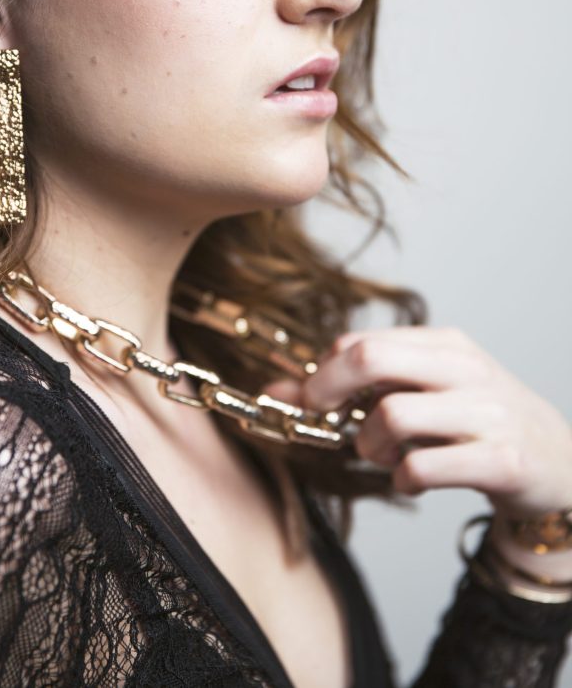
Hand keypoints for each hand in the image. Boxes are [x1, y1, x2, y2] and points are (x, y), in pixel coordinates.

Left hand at [263, 326, 571, 520]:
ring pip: (391, 415)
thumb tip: (275, 392)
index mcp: (446, 345)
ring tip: (380, 454)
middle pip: (370, 358)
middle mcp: (466, 370)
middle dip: (328, 390)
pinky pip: (424, 466)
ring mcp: (487, 413)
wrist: (561, 468)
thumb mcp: (425, 395)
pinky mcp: (502, 460)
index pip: (362, 341)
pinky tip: (411, 479)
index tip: (316, 401)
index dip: (324, 372)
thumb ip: (357, 391)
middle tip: (327, 420)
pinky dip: (402, 478)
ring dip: (369, 444)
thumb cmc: (478, 425)